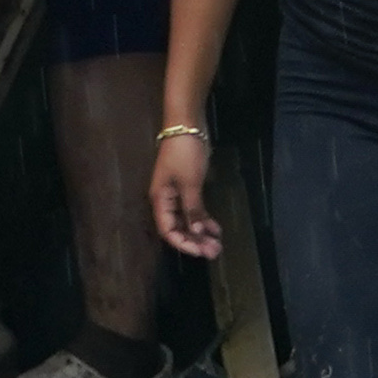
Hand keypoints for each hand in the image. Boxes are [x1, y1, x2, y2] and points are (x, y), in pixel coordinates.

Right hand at [151, 129, 225, 258]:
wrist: (187, 125)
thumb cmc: (184, 153)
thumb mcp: (190, 182)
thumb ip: (192, 209)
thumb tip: (195, 234)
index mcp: (160, 199)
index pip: (168, 230)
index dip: (183, 243)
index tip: (201, 252)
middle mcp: (166, 199)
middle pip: (178, 227)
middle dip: (195, 241)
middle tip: (214, 252)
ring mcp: (178, 193)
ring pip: (187, 219)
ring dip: (201, 232)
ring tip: (217, 244)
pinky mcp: (188, 186)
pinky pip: (194, 208)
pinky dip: (204, 218)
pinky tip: (215, 227)